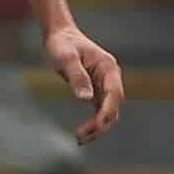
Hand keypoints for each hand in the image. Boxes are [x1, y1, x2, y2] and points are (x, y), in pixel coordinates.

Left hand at [43, 24, 123, 144]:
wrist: (59, 35)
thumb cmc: (62, 44)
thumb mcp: (66, 58)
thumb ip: (77, 77)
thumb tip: (86, 99)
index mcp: (108, 68)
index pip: (114, 95)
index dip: (107, 112)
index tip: (96, 126)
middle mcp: (110, 77)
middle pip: (113, 107)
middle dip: (101, 124)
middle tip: (80, 136)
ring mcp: (105, 85)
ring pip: (108, 112)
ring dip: (98, 127)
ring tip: (79, 138)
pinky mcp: (97, 90)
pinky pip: (100, 111)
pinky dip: (94, 123)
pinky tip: (83, 133)